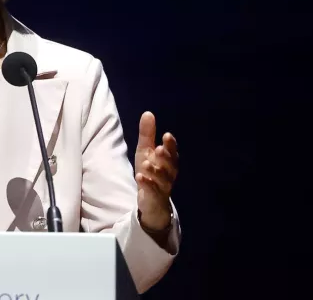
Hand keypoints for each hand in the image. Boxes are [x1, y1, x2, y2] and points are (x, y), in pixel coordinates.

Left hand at [134, 111, 178, 230]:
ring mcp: (163, 187)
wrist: (150, 201)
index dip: (171, 145)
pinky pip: (152, 191)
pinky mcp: (154, 198)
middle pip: (170, 165)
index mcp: (168, 162)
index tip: (167, 135)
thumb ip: (147, 135)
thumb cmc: (150, 172)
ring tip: (146, 164)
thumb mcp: (145, 152)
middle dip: (166, 157)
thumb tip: (148, 113)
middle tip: (159, 149)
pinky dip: (147, 184)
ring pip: (162, 179)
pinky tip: (140, 177)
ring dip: (155, 171)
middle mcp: (169, 174)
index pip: (172, 152)